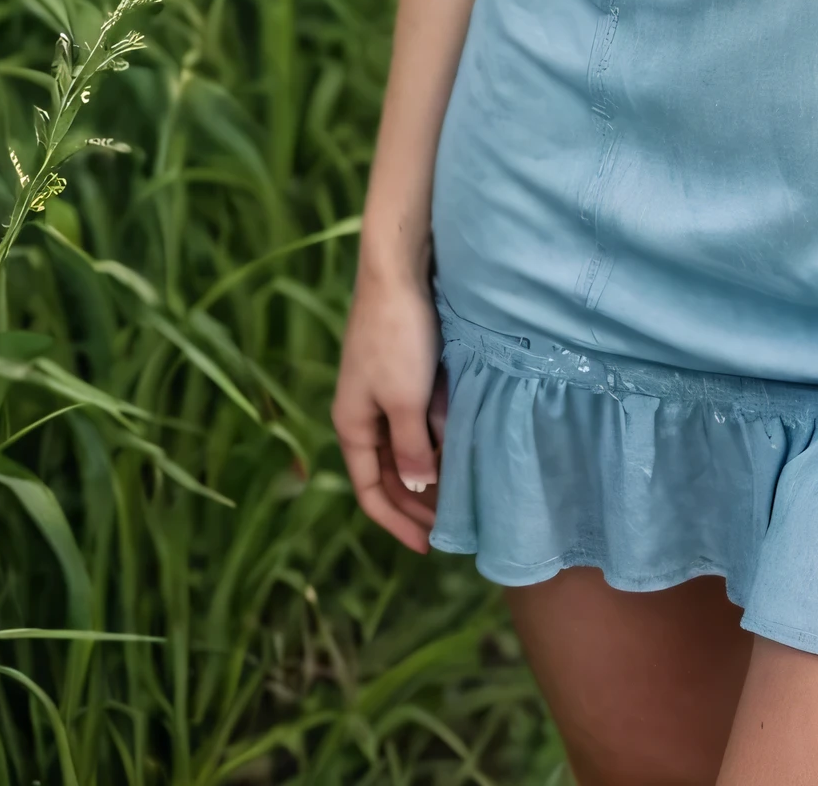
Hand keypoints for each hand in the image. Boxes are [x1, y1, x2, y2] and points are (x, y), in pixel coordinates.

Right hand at [332, 265, 447, 554]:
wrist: (400, 270)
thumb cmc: (398, 337)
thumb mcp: (405, 400)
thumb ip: (412, 448)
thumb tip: (419, 491)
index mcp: (352, 425)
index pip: (370, 491)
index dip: (398, 522)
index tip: (428, 547)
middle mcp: (364, 412)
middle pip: (389, 473)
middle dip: (417, 501)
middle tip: (454, 524)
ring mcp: (385, 390)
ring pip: (409, 445)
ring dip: (433, 467)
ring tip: (465, 489)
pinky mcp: (406, 369)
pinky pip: (421, 416)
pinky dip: (439, 433)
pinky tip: (464, 442)